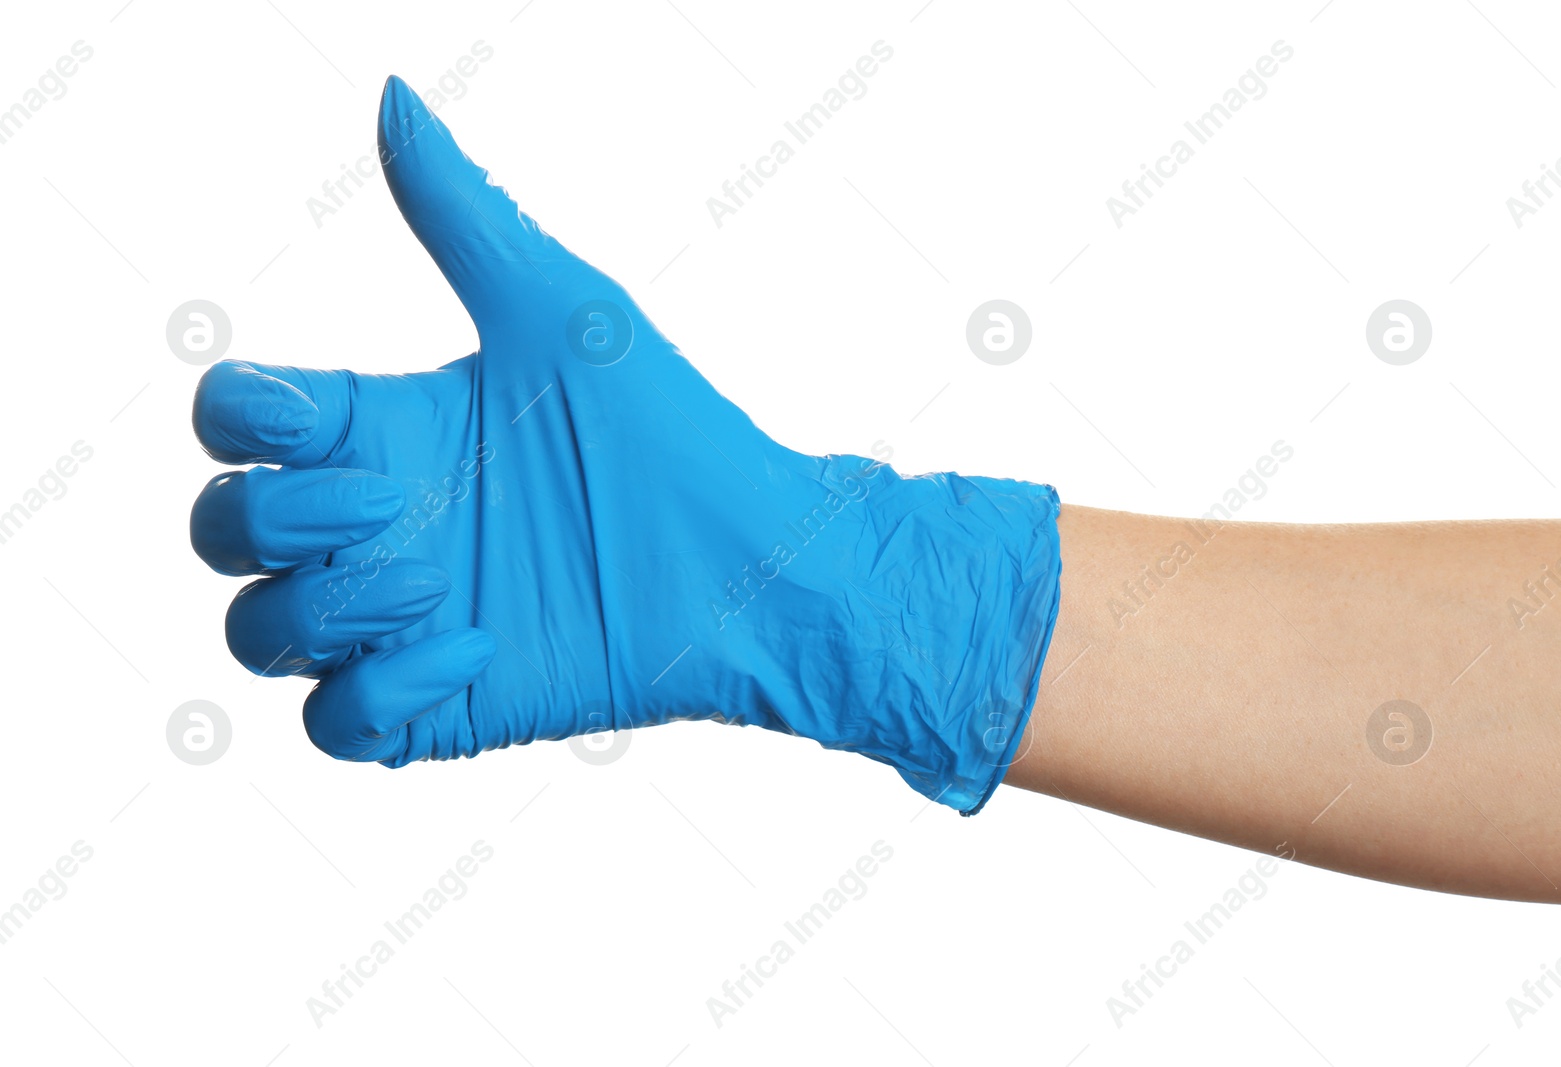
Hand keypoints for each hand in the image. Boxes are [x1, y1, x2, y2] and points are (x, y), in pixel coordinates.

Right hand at [189, 76, 1060, 812]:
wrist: (750, 563)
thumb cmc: (666, 432)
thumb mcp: (562, 314)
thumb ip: (467, 217)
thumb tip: (393, 98)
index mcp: (383, 431)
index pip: (237, 424)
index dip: (242, 420)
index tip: (320, 415)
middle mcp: (376, 525)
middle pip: (222, 532)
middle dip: (271, 521)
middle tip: (390, 506)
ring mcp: (400, 619)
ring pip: (259, 636)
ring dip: (320, 614)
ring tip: (436, 584)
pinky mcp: (439, 703)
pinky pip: (331, 728)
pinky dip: (372, 696)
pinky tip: (474, 650)